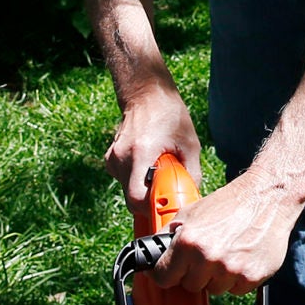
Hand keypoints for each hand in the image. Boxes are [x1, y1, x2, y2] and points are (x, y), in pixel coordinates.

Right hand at [105, 82, 199, 209]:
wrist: (147, 94)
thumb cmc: (170, 117)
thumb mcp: (189, 144)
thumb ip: (192, 173)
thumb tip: (193, 197)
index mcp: (140, 153)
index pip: (136, 198)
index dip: (152, 209)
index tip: (167, 208)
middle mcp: (121, 158)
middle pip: (132, 199)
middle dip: (151, 201)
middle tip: (168, 190)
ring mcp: (113, 159)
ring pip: (128, 191)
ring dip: (145, 189)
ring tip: (159, 170)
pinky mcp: (111, 160)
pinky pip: (124, 181)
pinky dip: (138, 180)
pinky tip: (149, 165)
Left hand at [155, 168, 301, 293]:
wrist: (266, 198)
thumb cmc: (230, 203)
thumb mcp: (191, 212)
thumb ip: (169, 233)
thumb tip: (153, 250)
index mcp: (189, 242)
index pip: (164, 277)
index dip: (166, 274)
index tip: (170, 273)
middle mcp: (208, 258)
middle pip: (190, 286)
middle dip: (196, 274)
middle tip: (207, 255)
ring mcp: (231, 270)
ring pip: (214, 289)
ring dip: (217, 277)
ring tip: (227, 253)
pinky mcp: (251, 276)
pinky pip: (236, 290)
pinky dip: (238, 278)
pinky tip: (242, 257)